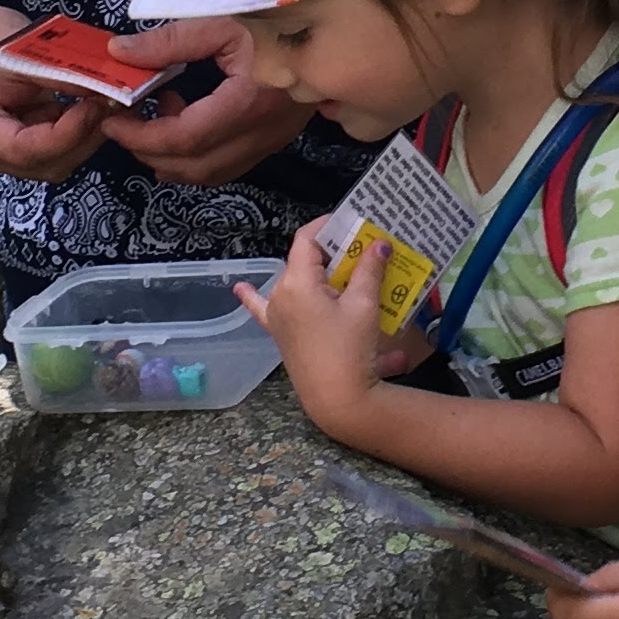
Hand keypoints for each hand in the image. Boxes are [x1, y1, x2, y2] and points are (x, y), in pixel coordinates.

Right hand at [0, 4, 111, 182]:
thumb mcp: (20, 51)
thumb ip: (60, 76)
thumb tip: (105, 91)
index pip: (26, 150)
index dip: (68, 133)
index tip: (95, 106)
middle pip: (46, 163)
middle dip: (84, 135)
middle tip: (114, 102)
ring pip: (55, 162)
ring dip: (85, 135)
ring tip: (106, 102)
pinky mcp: (16, 149)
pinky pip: (54, 151)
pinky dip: (76, 131)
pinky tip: (89, 105)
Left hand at [103, 18, 307, 186]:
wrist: (339, 34)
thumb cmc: (283, 20)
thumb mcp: (224, 21)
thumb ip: (171, 41)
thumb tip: (120, 53)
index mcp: (248, 104)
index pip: (185, 139)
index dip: (143, 136)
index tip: (115, 120)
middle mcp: (261, 133)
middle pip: (195, 167)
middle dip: (150, 152)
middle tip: (126, 124)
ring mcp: (271, 142)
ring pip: (211, 175)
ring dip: (173, 160)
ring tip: (157, 120)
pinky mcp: (274, 141)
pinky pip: (228, 166)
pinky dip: (197, 158)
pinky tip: (187, 125)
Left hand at [237, 217, 388, 431]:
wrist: (337, 398)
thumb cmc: (350, 349)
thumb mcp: (364, 305)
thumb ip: (369, 269)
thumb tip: (379, 243)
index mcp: (297, 282)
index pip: (307, 239)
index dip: (328, 225)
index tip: (351, 220)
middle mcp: (280, 294)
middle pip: (304, 260)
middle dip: (332, 251)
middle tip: (361, 248)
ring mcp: (276, 315)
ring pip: (295, 281)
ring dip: (317, 273)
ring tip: (343, 268)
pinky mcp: (279, 333)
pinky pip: (263, 308)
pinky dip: (252, 297)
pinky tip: (238, 288)